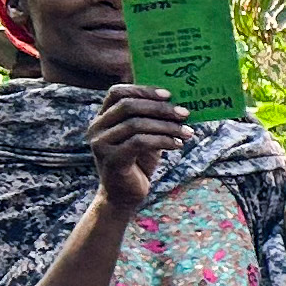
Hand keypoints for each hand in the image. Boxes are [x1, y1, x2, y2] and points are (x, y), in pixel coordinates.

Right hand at [87, 83, 189, 212]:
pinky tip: (179, 144)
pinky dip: (164, 140)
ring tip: (188, 132)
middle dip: (160, 108)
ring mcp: (101, 144)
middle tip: (185, 113)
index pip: (117, 92)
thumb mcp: (146, 135)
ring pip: (136, 124)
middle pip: (128, 106)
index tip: (169, 94)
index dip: (143, 90)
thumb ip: (153, 119)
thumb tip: (181, 103)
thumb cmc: (138, 162)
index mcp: (103, 117)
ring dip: (167, 126)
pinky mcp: (111, 159)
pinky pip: (140, 142)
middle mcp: (97, 128)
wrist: (124, 195)